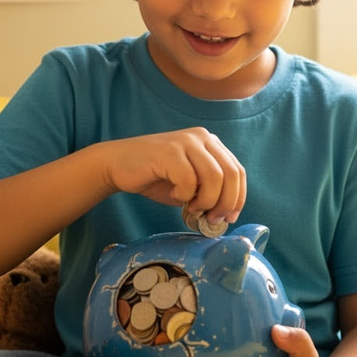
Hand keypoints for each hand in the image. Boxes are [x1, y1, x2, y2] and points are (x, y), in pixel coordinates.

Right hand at [102, 128, 245, 224]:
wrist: (118, 165)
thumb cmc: (156, 178)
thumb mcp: (190, 184)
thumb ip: (210, 192)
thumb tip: (227, 215)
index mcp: (211, 142)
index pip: (238, 171)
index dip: (238, 198)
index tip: (228, 218)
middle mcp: (201, 137)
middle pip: (231, 174)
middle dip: (226, 203)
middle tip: (211, 219)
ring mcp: (185, 142)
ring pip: (214, 177)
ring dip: (206, 201)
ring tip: (191, 209)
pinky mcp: (169, 151)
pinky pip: (189, 180)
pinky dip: (184, 195)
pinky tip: (173, 194)